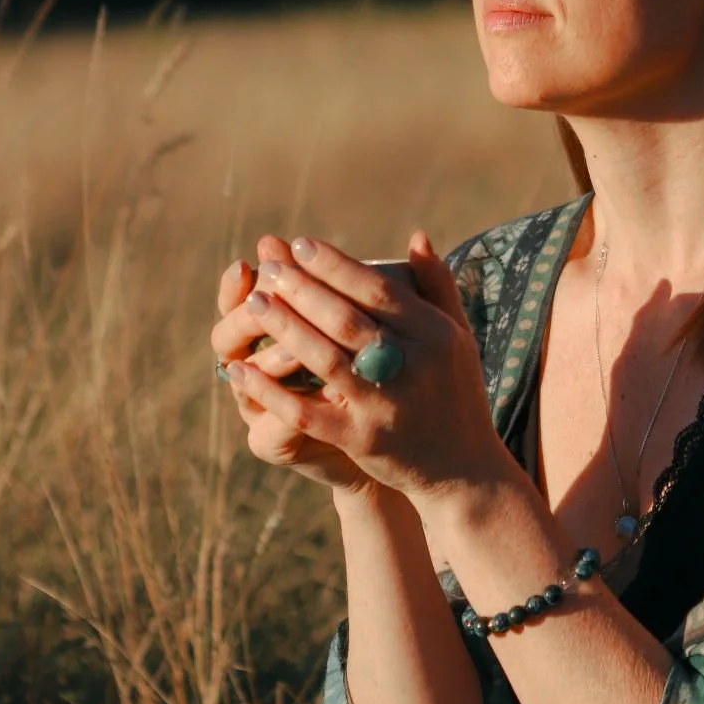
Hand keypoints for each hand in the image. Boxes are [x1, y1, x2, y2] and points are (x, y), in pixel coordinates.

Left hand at [222, 229, 512, 512]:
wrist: (462, 469)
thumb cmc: (455, 392)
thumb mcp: (458, 336)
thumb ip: (437, 285)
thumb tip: (417, 234)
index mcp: (436, 334)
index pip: (378, 289)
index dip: (336, 265)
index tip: (300, 244)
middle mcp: (413, 366)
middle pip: (346, 320)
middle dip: (302, 289)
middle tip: (268, 266)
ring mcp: (385, 406)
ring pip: (325, 360)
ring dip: (285, 328)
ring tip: (253, 302)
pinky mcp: (362, 440)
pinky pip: (307, 413)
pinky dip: (271, 391)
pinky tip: (241, 371)